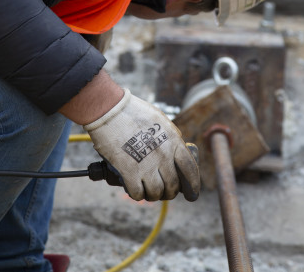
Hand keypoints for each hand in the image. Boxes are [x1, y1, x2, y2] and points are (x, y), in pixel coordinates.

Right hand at [84, 89, 199, 200]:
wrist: (109, 109)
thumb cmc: (133, 111)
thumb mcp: (160, 120)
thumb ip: (170, 136)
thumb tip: (176, 149)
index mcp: (173, 141)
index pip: (190, 169)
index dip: (193, 185)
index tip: (192, 193)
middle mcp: (163, 155)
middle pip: (173, 185)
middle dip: (170, 193)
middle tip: (164, 192)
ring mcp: (146, 164)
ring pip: (156, 192)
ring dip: (153, 195)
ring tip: (148, 191)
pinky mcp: (129, 171)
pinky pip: (137, 193)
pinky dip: (137, 194)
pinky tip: (135, 189)